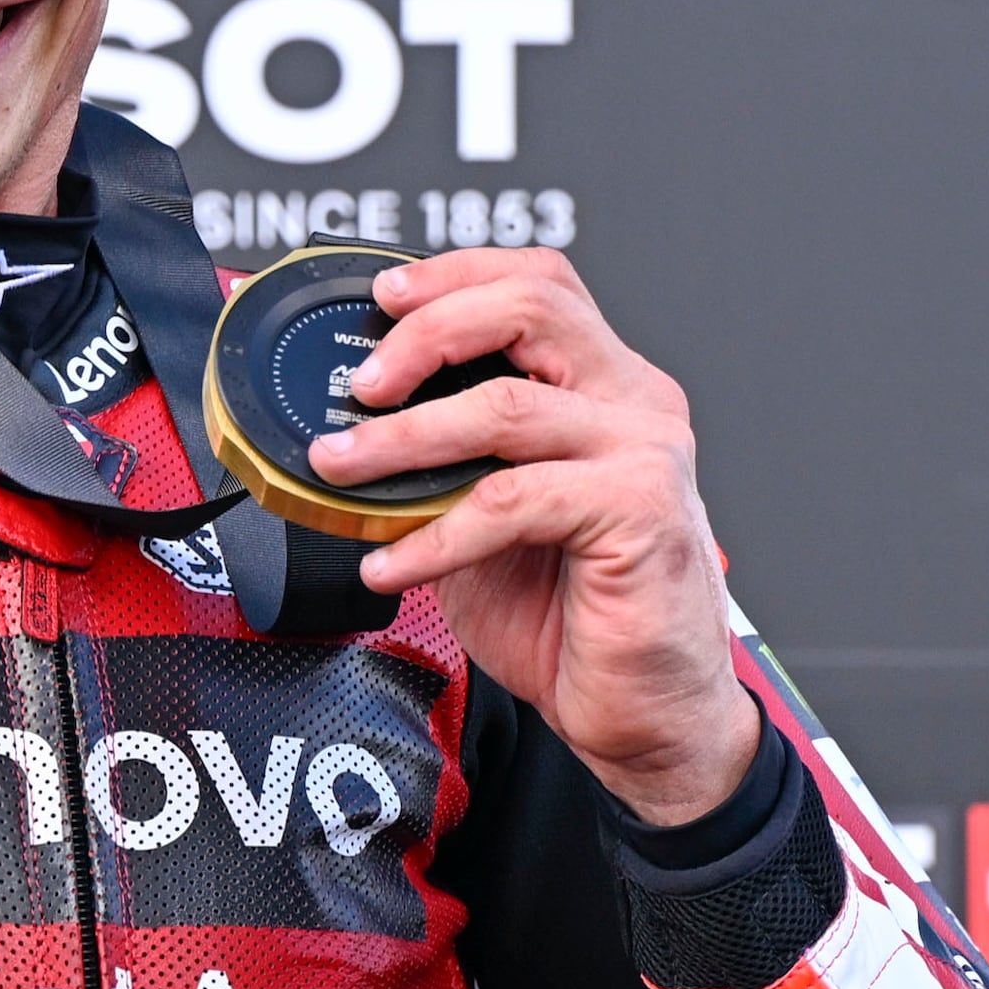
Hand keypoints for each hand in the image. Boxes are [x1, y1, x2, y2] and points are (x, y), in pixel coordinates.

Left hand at [310, 249, 758, 825]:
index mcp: (605, 385)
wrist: (646, 713)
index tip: (384, 294)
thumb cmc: (576, 617)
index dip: (457, 275)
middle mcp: (635, 401)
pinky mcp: (639, 511)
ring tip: (343, 468)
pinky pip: (512, 501)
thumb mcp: (491, 518)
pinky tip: (391, 562)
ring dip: (406, 437)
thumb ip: (447, 461)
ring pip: (507, 406)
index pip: (538, 284)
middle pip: (532, 308)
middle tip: (362, 383)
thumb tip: (352, 430)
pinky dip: (436, 531)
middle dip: (428, 332)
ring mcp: (645, 451)